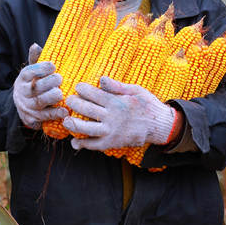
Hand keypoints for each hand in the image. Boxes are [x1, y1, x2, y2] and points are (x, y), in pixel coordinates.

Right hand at [12, 44, 67, 128]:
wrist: (22, 105)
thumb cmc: (32, 84)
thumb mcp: (32, 72)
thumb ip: (36, 59)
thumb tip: (35, 45)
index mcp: (22, 79)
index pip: (28, 72)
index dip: (39, 69)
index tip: (53, 65)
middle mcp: (22, 93)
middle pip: (33, 89)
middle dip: (47, 83)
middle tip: (59, 79)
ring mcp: (26, 107)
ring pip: (38, 103)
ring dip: (50, 99)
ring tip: (61, 94)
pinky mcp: (32, 118)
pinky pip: (43, 117)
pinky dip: (54, 115)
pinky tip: (65, 111)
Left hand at [63, 77, 177, 150]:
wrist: (159, 126)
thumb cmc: (148, 105)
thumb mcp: (136, 90)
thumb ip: (117, 86)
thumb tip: (101, 79)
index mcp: (116, 102)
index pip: (93, 94)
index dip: (82, 89)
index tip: (77, 87)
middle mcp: (111, 117)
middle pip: (86, 109)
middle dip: (74, 103)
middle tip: (68, 100)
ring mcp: (111, 131)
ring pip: (86, 128)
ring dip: (73, 124)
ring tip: (66, 120)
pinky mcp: (112, 143)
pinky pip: (94, 145)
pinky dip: (83, 144)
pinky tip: (75, 142)